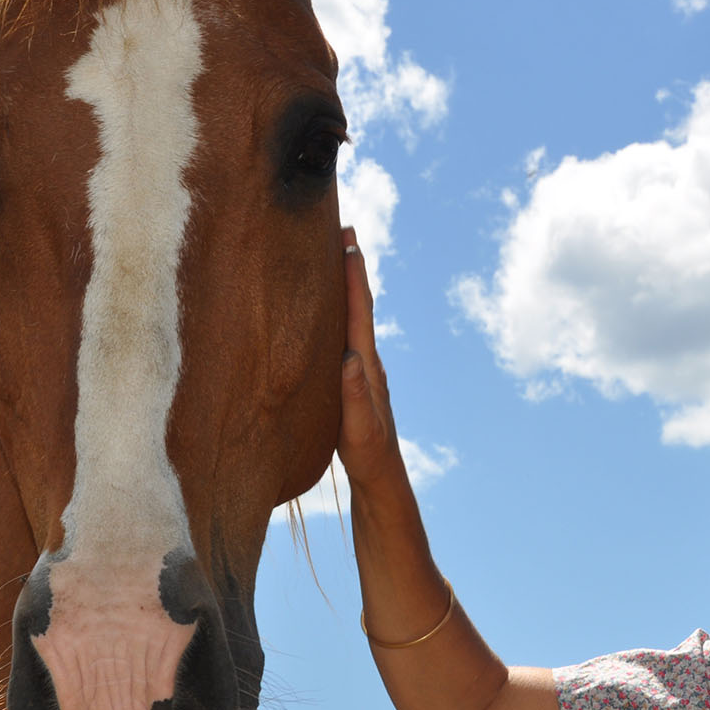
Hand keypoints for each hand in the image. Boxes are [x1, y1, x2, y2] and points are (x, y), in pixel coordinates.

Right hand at [338, 226, 404, 487]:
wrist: (382, 480)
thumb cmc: (369, 457)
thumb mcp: (360, 430)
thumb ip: (355, 397)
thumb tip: (352, 359)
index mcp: (367, 365)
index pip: (359, 310)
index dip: (353, 274)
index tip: (348, 238)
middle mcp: (366, 360)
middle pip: (358, 303)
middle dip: (350, 267)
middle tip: (343, 229)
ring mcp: (361, 369)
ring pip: (351, 317)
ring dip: (344, 287)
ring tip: (334, 258)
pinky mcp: (352, 381)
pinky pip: (344, 335)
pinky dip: (337, 313)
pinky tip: (327, 314)